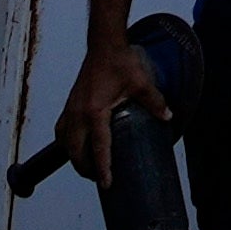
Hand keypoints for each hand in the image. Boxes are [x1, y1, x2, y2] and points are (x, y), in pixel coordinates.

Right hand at [49, 31, 170, 176]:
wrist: (103, 45)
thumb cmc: (120, 62)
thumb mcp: (141, 82)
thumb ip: (155, 101)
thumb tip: (168, 117)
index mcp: (95, 111)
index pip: (98, 147)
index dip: (102, 168)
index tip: (106, 184)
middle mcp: (78, 113)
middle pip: (76, 151)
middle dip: (86, 169)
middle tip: (100, 178)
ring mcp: (71, 109)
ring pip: (65, 143)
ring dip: (75, 158)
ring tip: (89, 167)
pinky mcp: (69, 105)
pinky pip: (62, 131)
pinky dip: (67, 143)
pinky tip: (76, 147)